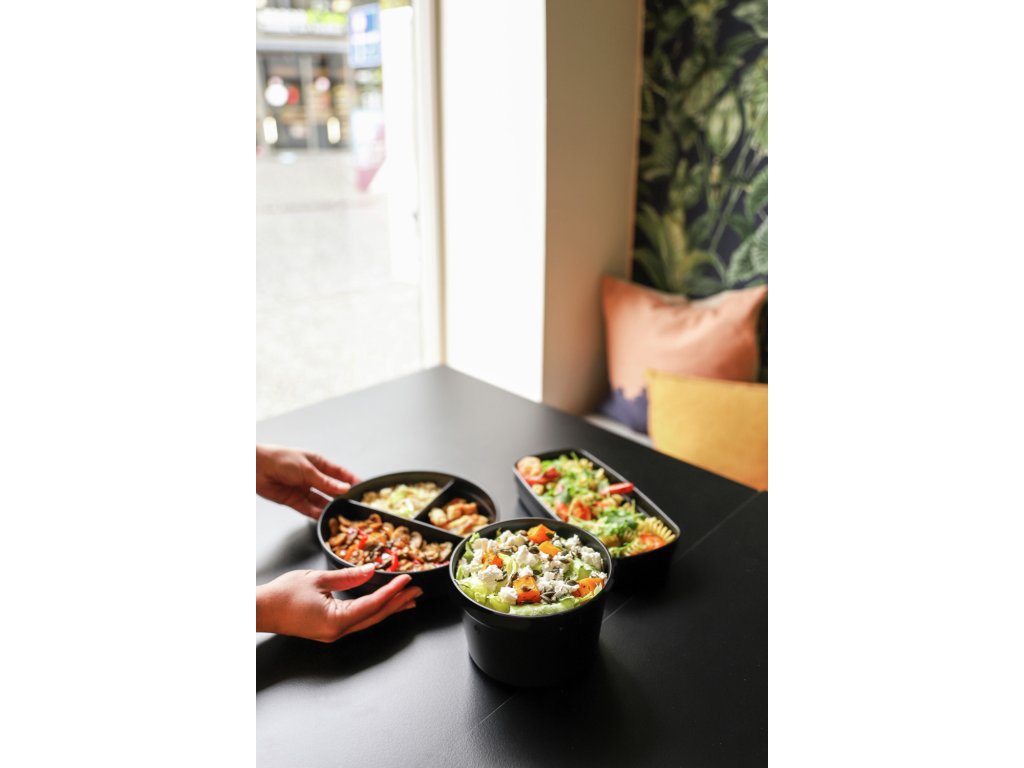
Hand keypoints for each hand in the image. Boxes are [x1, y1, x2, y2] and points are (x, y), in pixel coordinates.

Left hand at [256, 444, 359, 518]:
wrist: (255, 467)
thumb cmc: (280, 459)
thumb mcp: (307, 469)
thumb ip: (325, 481)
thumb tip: (344, 488)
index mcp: (318, 463)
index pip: (339, 473)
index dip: (351, 480)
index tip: (362, 488)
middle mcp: (312, 477)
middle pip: (331, 489)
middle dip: (342, 497)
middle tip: (353, 505)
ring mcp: (303, 489)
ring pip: (321, 501)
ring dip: (329, 507)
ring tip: (341, 514)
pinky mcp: (294, 500)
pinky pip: (308, 509)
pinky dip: (316, 514)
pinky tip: (325, 518)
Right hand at [256, 565, 421, 641]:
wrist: (261, 610)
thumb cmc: (282, 595)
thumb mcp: (317, 579)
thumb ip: (348, 575)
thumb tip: (370, 570)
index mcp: (336, 620)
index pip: (373, 605)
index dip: (392, 592)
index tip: (407, 580)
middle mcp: (338, 631)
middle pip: (376, 616)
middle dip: (398, 603)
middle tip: (416, 592)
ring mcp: (334, 632)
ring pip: (369, 620)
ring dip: (389, 608)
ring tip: (407, 599)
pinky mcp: (329, 629)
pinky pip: (358, 620)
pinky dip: (373, 610)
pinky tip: (382, 603)